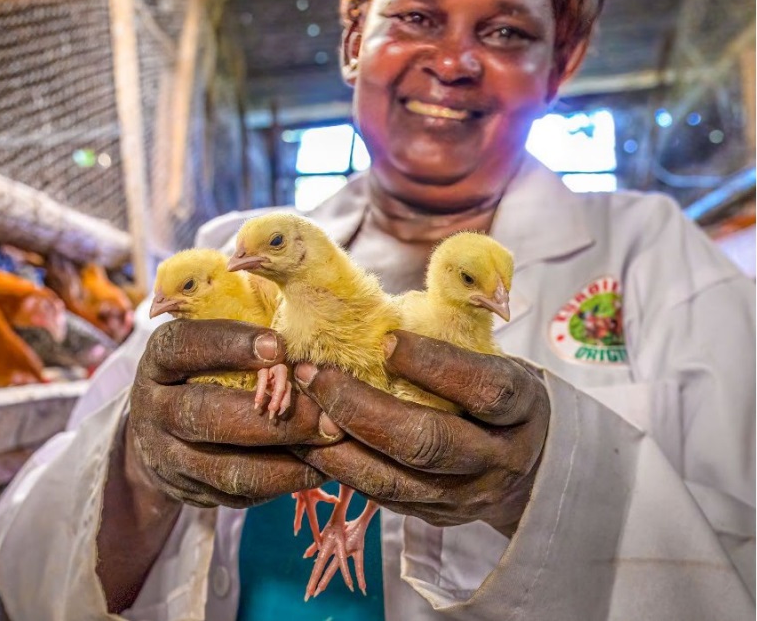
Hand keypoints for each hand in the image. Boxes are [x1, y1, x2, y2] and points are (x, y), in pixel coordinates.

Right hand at [128, 318, 337, 508]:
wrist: (159, 435)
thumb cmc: (205, 368)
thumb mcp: (210, 337)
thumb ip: (246, 316)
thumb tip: (309, 292)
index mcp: (159, 359)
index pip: (184, 347)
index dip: (228, 345)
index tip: (279, 345)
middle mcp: (154, 408)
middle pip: (206, 415)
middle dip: (271, 417)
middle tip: (325, 414)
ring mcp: (168, 456)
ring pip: (225, 466)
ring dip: (285, 457)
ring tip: (331, 443)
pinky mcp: (191, 492)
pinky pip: (239, 494)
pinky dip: (284, 482)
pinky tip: (319, 466)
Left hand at [290, 330, 549, 536]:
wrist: (530, 464)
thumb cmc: (493, 388)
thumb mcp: (493, 358)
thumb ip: (449, 340)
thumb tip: (373, 312)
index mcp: (523, 407)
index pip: (484, 389)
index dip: (435, 365)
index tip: (386, 341)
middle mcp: (500, 458)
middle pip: (428, 442)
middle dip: (361, 409)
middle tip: (313, 374)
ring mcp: (467, 496)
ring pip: (395, 481)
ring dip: (336, 445)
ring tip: (297, 409)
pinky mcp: (435, 516)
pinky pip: (380, 497)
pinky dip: (339, 468)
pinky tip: (307, 440)